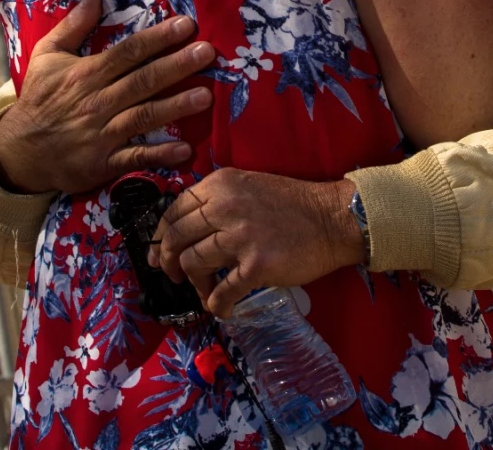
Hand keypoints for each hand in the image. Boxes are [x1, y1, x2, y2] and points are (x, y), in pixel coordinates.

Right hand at [0, 0, 216, 194]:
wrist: (18, 151)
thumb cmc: (40, 98)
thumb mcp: (47, 55)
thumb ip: (74, 24)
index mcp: (86, 74)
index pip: (128, 52)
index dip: (157, 38)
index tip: (186, 25)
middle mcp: (97, 102)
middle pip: (142, 80)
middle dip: (176, 65)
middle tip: (207, 53)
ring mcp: (101, 134)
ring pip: (143, 116)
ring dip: (175, 106)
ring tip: (205, 96)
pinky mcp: (103, 163)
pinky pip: (135, 158)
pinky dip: (159, 154)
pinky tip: (185, 149)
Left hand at [149, 169, 363, 317]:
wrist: (333, 219)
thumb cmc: (293, 204)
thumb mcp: (249, 186)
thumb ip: (218, 199)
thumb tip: (186, 226)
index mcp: (221, 184)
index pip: (175, 209)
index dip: (161, 234)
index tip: (159, 250)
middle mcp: (225, 206)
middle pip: (176, 237)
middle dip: (167, 260)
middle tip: (171, 273)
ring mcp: (240, 236)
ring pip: (193, 264)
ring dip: (194, 284)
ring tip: (204, 290)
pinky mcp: (256, 265)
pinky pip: (222, 292)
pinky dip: (217, 305)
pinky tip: (222, 308)